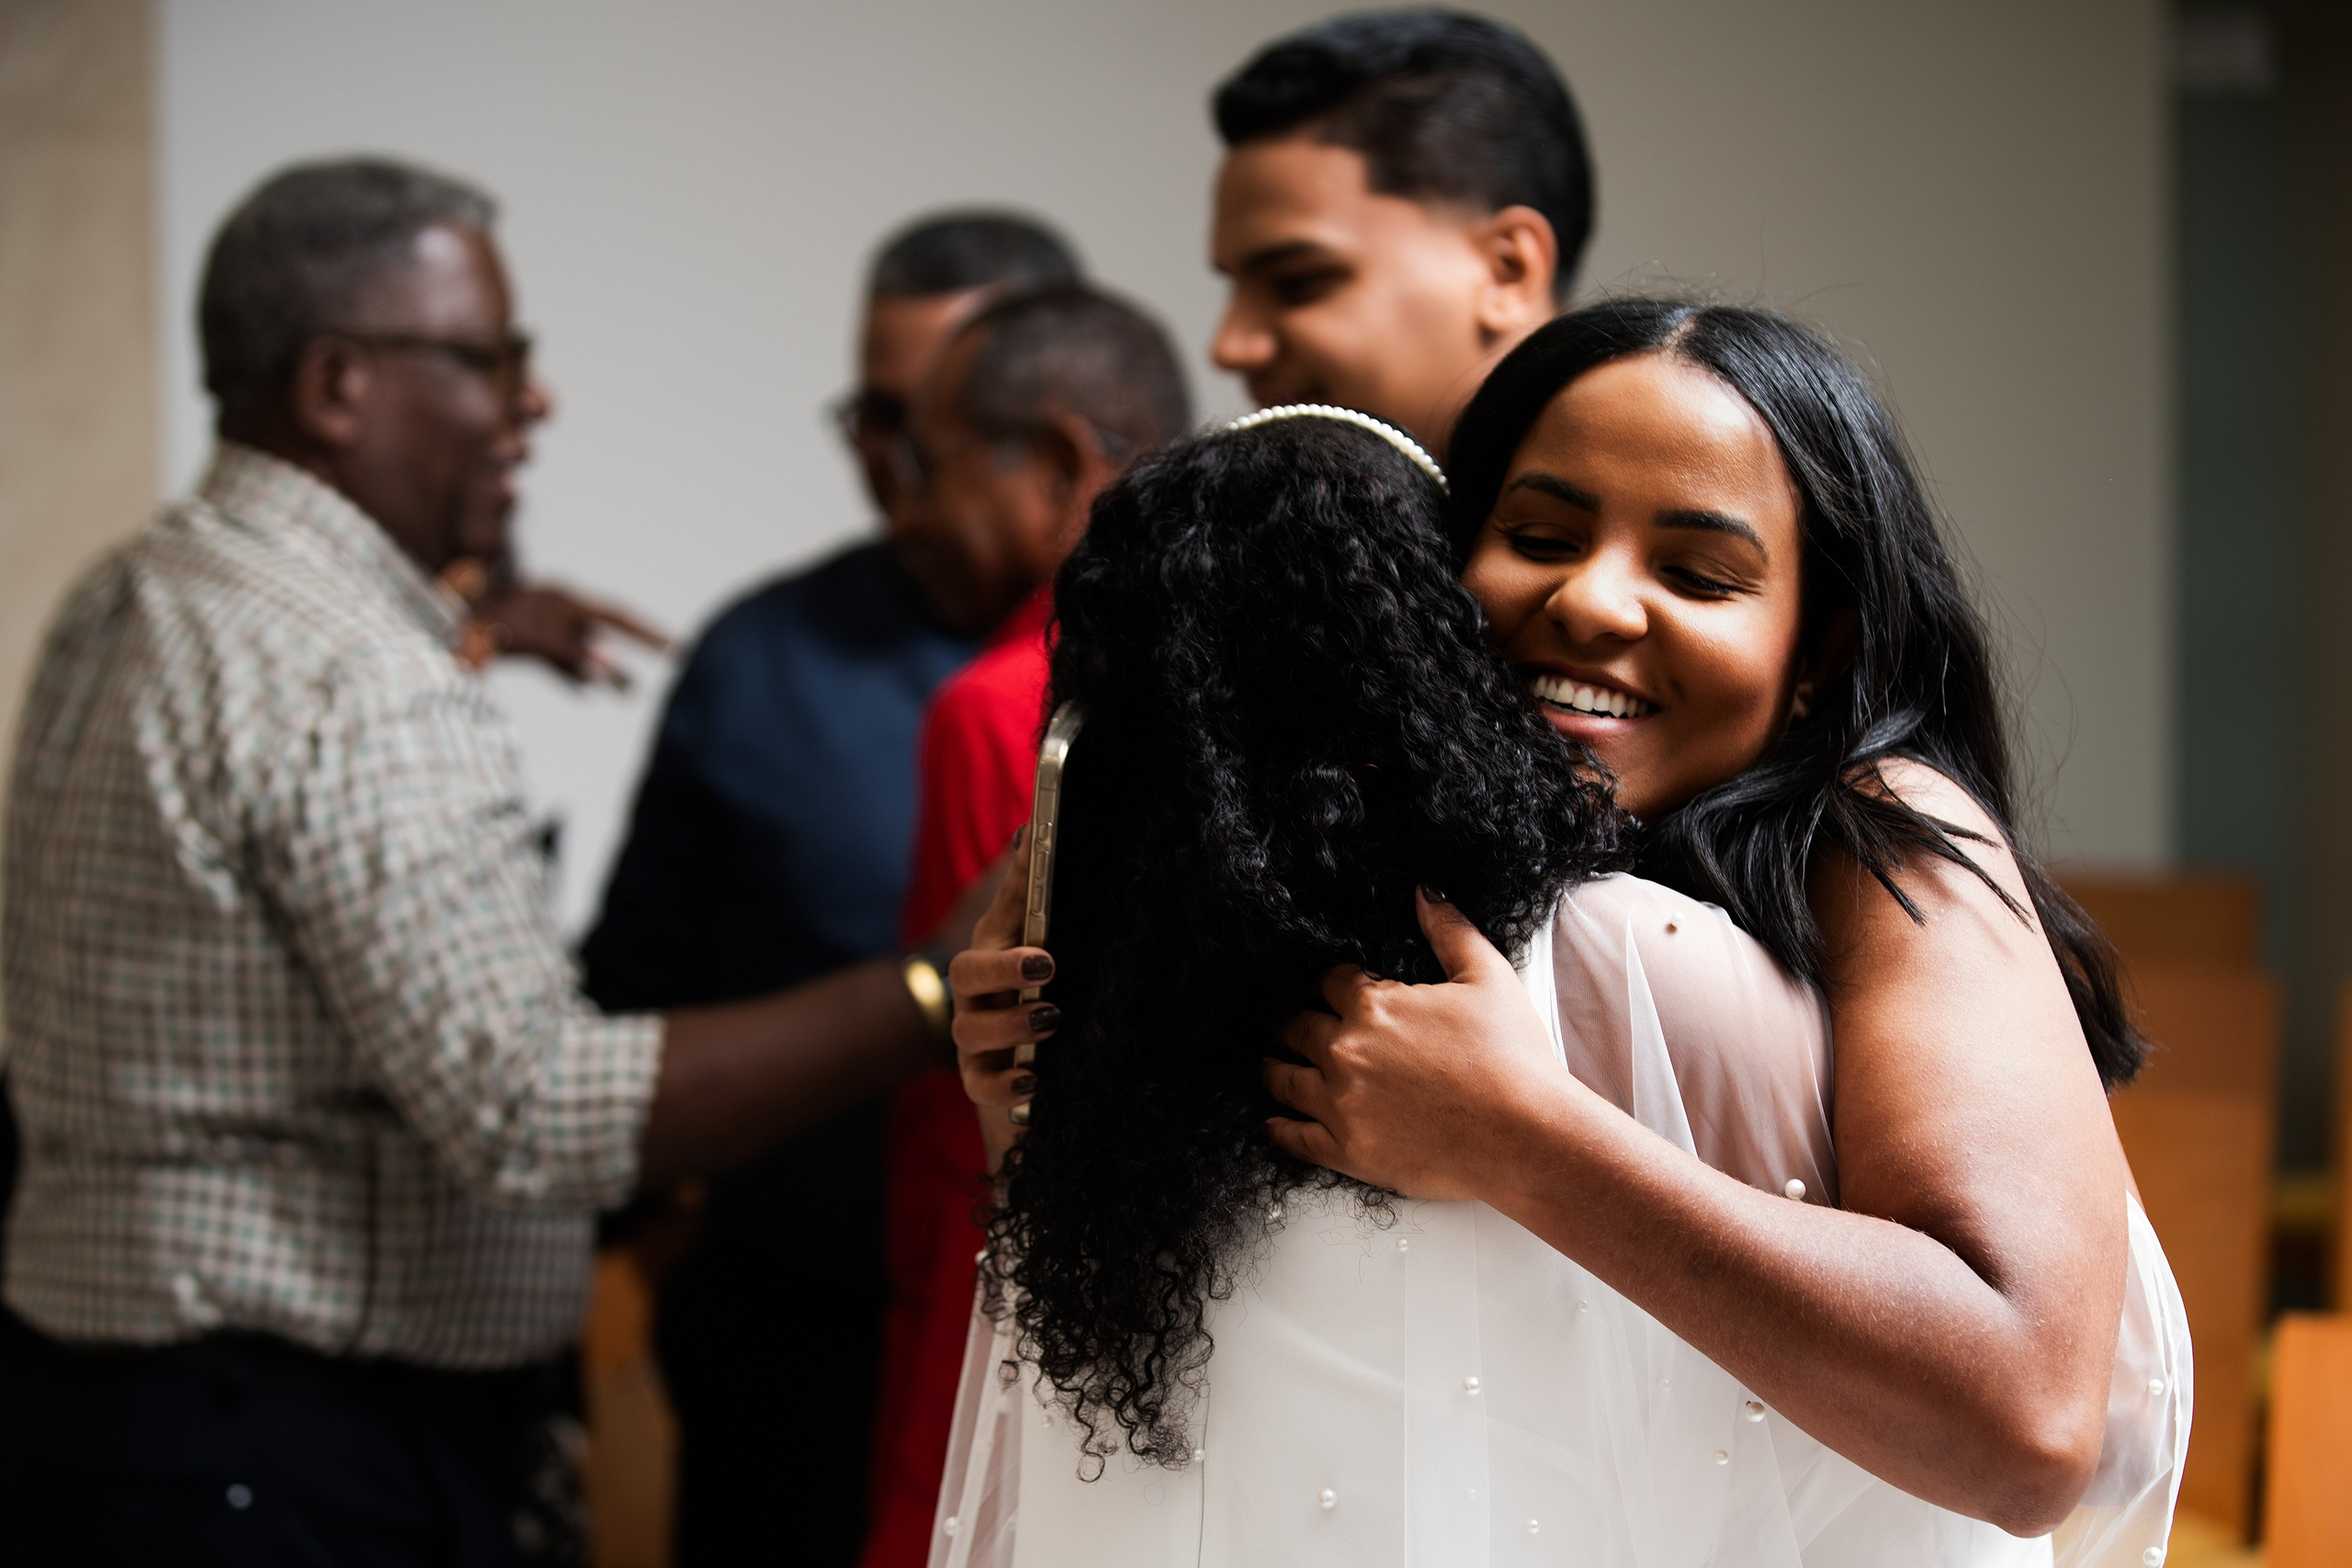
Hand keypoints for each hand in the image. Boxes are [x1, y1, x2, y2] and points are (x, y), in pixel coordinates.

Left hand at [461, 580, 670, 686]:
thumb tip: (606, 670)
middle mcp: (556, 609)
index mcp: (561, 600)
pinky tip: (586, 694)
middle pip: (607, 627)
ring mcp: (539, 624)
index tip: (675, 648)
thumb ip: (567, 655)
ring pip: (582, 647)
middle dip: (639, 641)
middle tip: (677, 652)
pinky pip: (558, 660)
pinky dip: (573, 676)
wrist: (435, 613)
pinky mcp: (523, 642)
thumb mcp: (524, 639)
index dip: (646, 633)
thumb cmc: (476, 621)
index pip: (615, 616)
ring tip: (630, 693)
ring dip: (605, 668)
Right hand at [946, 831, 1054, 1139]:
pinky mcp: (982, 1079)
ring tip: (1051, 1019)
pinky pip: (980, 1085)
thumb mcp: (1044, 942)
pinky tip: (1031, 1080)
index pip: (997, 913)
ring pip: (970, 1031)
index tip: (1039, 862)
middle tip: (1047, 964)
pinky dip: (1003, 1085)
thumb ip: (1033, 893)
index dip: (1016, 888)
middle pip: (965, 973)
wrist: (1037, 1067)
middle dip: (1002, 968)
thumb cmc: (1038, 994)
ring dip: (1010, 1024)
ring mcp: (975, 1038)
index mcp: (995, 951)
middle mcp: (977, 994)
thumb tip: (1029, 830)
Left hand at [1265, 890, 1564, 1200]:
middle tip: (1286, 1026)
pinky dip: (1278, 1127)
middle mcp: (1346, 1052)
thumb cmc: (1513, 1059)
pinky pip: (1293, 1138)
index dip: (1326, 983)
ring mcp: (1341, 1105)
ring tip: (1271, 1066)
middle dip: (1291, 1023)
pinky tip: (1274, 1122)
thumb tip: (1423, 891)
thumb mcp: (1488, 978)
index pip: (1327, 982)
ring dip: (1274, 1069)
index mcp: (1374, 1006)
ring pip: (1283, 1080)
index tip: (1325, 989)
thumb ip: (1449, 930)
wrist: (1526, 1136)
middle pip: (1295, 1027)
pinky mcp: (1347, 1153)